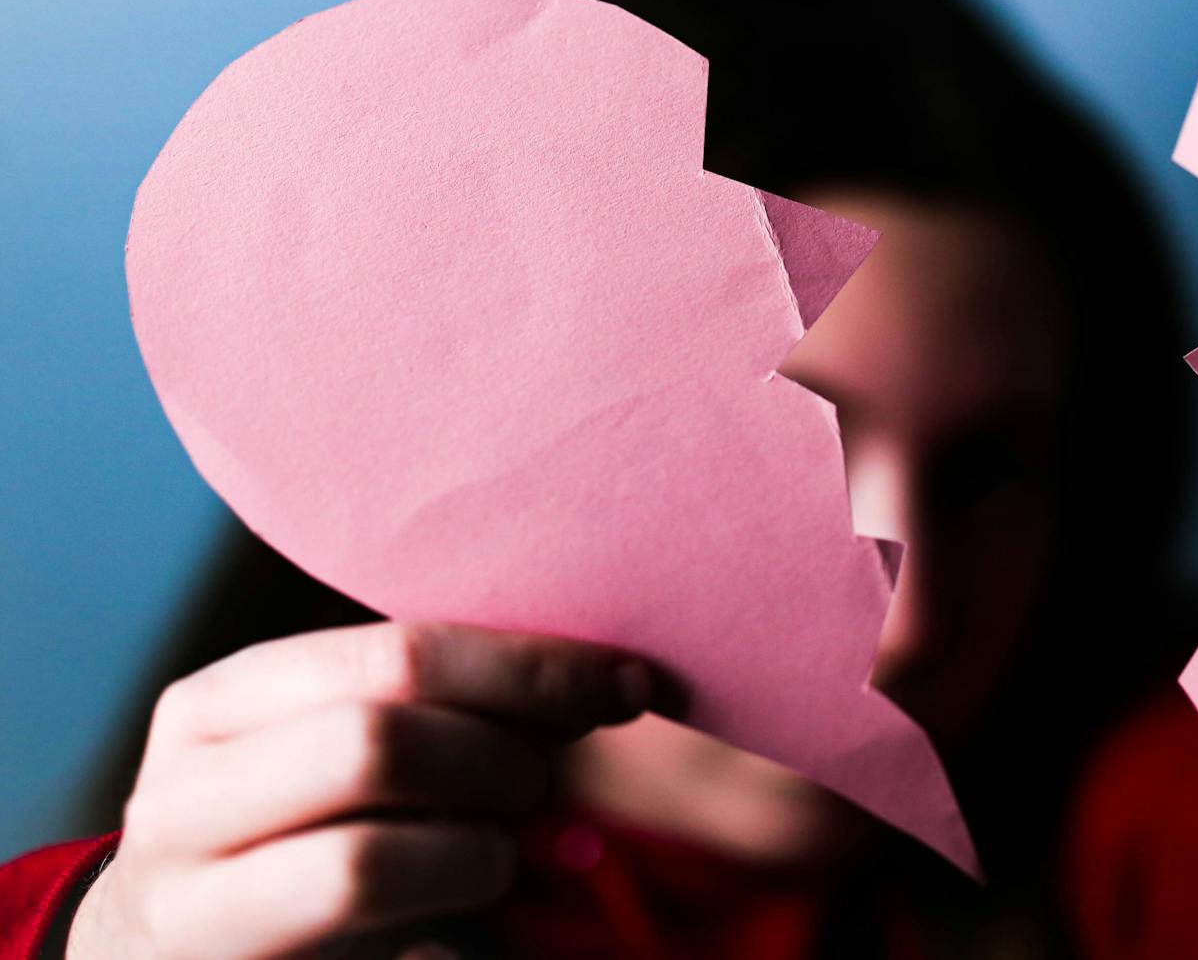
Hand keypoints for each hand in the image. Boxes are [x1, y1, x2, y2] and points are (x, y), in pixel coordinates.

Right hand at [66, 621, 653, 958]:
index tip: (628, 682)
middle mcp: (181, 798)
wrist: (190, 958)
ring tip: (491, 855)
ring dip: (471, 857)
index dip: (529, 668)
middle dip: (495, 759)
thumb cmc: (306, 831)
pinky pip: (387, 957)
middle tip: (535, 784)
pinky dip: (445, 940)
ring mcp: (190, 907)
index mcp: (220, 704)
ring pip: (362, 866)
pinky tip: (454, 928)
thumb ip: (450, 705)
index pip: (396, 655)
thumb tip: (611, 680)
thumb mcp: (352, 746)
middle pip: (376, 743)